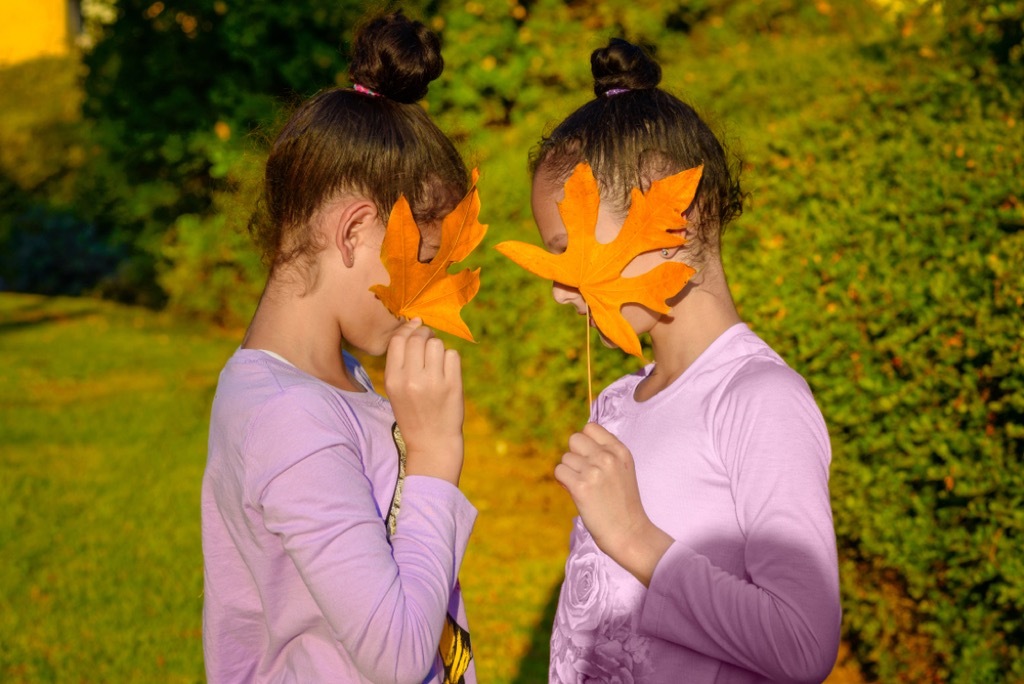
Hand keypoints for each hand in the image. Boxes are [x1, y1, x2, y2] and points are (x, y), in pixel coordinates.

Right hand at [384, 319, 464, 484]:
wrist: (432, 442)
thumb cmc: (413, 412)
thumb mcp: (396, 390)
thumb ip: (401, 361)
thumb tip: (414, 325)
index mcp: (393, 379)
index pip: (398, 340)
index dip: (408, 329)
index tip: (415, 328)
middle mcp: (411, 379)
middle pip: (418, 338)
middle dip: (425, 334)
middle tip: (429, 341)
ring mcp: (433, 382)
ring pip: (437, 344)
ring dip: (438, 347)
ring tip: (437, 361)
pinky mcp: (453, 385)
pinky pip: (453, 355)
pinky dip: (451, 359)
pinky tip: (447, 371)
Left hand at [554, 422, 672, 585]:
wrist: (630, 533)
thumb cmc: (623, 503)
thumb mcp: (623, 469)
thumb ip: (605, 453)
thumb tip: (576, 444)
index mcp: (620, 451)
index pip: (590, 427)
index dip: (585, 442)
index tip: (590, 458)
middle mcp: (607, 457)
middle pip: (574, 439)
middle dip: (575, 455)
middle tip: (584, 474)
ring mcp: (594, 471)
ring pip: (565, 458)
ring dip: (569, 472)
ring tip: (584, 487)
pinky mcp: (581, 487)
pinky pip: (559, 472)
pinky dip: (563, 483)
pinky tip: (576, 493)